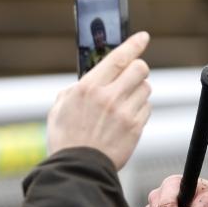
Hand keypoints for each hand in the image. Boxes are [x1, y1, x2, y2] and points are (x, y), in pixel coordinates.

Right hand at [46, 31, 151, 168]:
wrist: (77, 169)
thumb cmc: (66, 139)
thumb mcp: (60, 108)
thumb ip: (76, 89)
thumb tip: (89, 79)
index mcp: (89, 87)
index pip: (119, 57)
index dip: (134, 44)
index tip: (143, 37)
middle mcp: (109, 96)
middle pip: (140, 68)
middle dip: (137, 69)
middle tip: (130, 77)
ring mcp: (124, 112)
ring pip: (145, 88)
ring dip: (137, 92)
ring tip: (122, 104)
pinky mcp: (135, 127)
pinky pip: (146, 108)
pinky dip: (139, 110)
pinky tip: (125, 119)